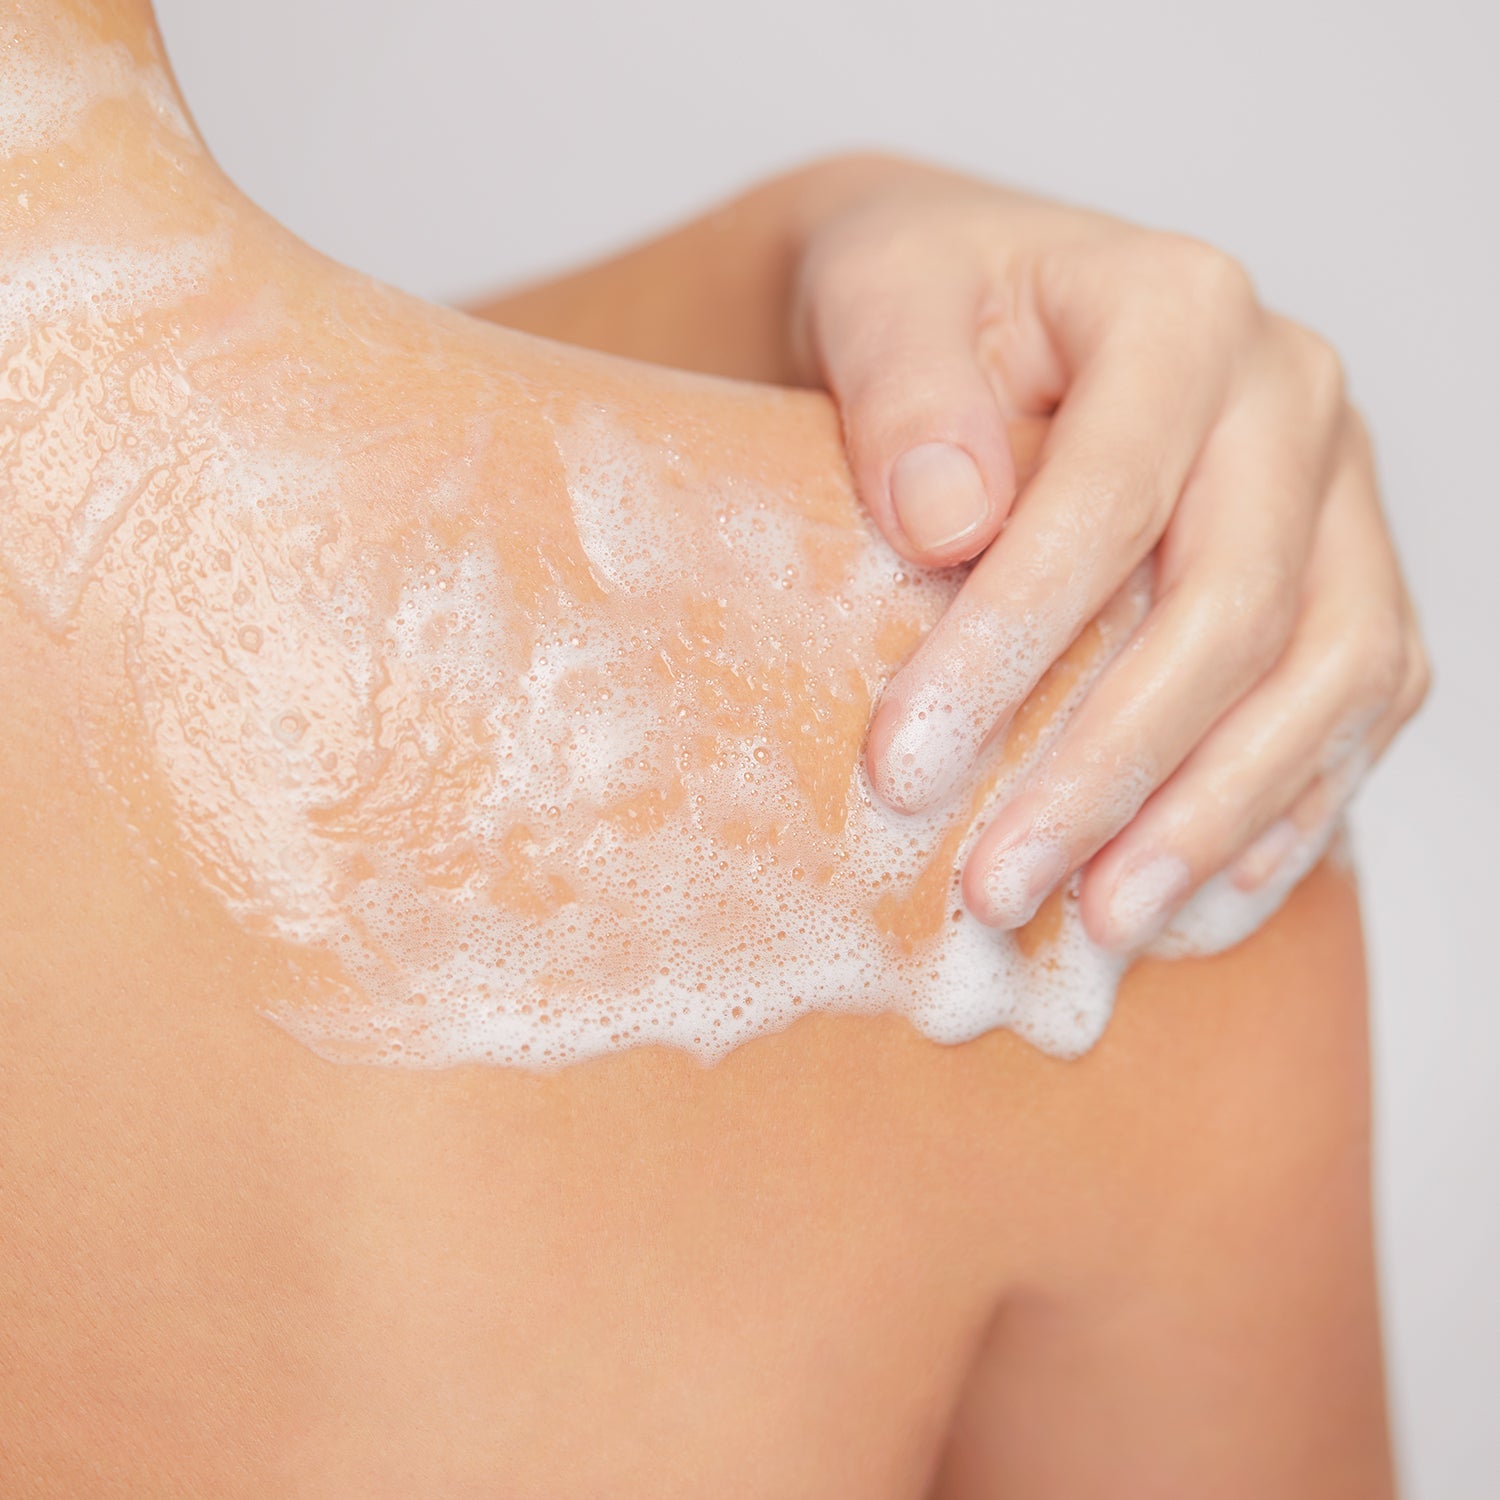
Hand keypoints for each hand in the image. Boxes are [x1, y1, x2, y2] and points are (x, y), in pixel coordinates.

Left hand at [791, 157, 1428, 950]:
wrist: (990, 305)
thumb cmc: (930, 306)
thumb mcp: (878, 301)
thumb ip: (903, 388)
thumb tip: (950, 523)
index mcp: (1183, 310)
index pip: (1109, 502)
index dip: (1011, 648)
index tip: (907, 767)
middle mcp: (1291, 399)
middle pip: (1235, 612)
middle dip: (1109, 769)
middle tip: (994, 884)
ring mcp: (1337, 497)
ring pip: (1326, 680)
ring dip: (1209, 821)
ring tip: (1098, 922)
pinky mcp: (1348, 580)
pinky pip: (1354, 711)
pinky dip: (1279, 816)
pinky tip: (1192, 898)